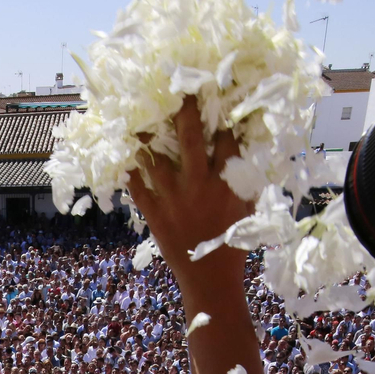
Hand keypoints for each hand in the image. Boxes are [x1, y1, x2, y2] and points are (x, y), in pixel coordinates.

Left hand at [126, 97, 252, 298]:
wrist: (211, 282)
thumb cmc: (233, 247)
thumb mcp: (249, 211)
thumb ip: (247, 180)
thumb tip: (246, 149)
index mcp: (227, 185)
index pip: (226, 141)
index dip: (222, 118)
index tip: (217, 98)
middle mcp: (200, 187)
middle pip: (191, 139)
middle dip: (186, 111)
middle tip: (179, 90)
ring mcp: (174, 200)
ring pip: (157, 160)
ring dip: (148, 138)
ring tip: (141, 120)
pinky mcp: (155, 216)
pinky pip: (138, 189)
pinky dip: (131, 172)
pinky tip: (126, 157)